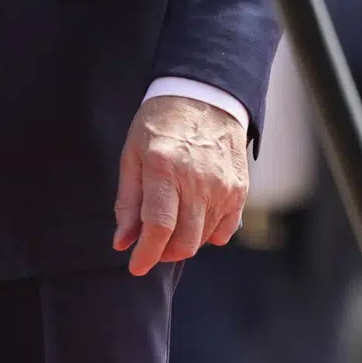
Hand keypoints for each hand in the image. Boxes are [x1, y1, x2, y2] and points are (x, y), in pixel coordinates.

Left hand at [112, 95, 248, 275]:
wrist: (204, 95)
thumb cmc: (161, 123)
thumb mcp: (132, 154)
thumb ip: (128, 201)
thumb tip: (123, 242)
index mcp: (164, 168)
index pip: (158, 227)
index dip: (146, 254)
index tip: (136, 267)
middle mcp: (197, 180)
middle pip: (184, 242)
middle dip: (164, 253)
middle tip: (152, 244)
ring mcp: (222, 187)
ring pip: (203, 239)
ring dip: (183, 243)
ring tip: (171, 223)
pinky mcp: (239, 190)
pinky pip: (225, 231)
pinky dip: (208, 234)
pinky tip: (194, 218)